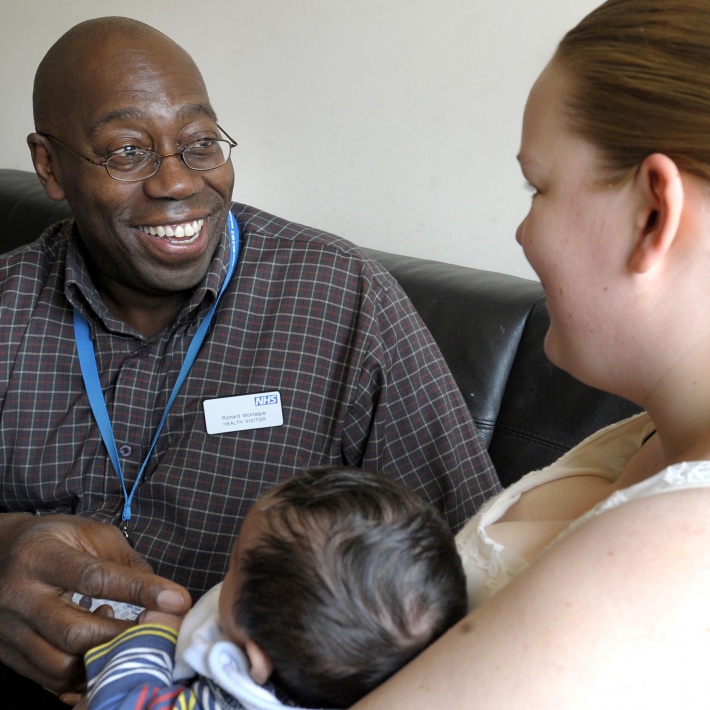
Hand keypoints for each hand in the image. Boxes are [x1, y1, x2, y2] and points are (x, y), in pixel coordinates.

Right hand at [0, 513, 190, 692]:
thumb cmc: (54, 539)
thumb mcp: (91, 534)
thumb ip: (126, 561)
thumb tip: (164, 595)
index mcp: (40, 556)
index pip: (95, 578)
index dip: (141, 591)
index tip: (177, 600)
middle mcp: (18, 595)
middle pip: (75, 632)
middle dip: (124, 635)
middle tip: (157, 629)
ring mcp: (8, 630)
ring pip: (60, 664)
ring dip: (102, 658)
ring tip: (120, 635)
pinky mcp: (7, 654)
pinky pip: (47, 680)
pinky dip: (81, 673)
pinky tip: (96, 648)